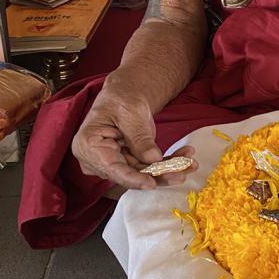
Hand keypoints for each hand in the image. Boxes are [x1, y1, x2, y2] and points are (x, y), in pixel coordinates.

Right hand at [71, 87, 196, 190]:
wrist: (126, 95)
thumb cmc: (121, 99)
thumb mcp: (130, 113)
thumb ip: (139, 138)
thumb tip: (153, 158)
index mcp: (88, 146)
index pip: (112, 168)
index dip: (133, 178)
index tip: (151, 183)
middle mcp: (97, 160)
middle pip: (130, 174)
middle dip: (159, 174)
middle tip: (182, 173)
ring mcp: (113, 162)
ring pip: (143, 173)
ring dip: (169, 169)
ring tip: (190, 163)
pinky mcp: (128, 162)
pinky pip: (149, 167)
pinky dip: (168, 163)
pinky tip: (186, 157)